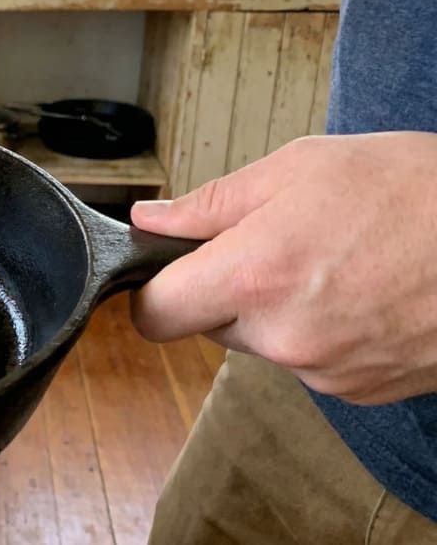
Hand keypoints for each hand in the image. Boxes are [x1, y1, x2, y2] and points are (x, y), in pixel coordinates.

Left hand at [129, 132, 436, 405]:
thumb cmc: (413, 190)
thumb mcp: (299, 167)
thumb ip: (210, 204)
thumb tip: (149, 222)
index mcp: (255, 275)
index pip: (155, 316)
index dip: (153, 291)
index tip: (167, 272)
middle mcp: (283, 336)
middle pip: (210, 325)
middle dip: (229, 289)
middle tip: (282, 243)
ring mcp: (324, 371)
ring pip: (263, 343)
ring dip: (279, 310)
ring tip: (336, 262)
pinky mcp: (359, 390)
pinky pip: (311, 361)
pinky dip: (323, 332)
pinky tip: (365, 293)